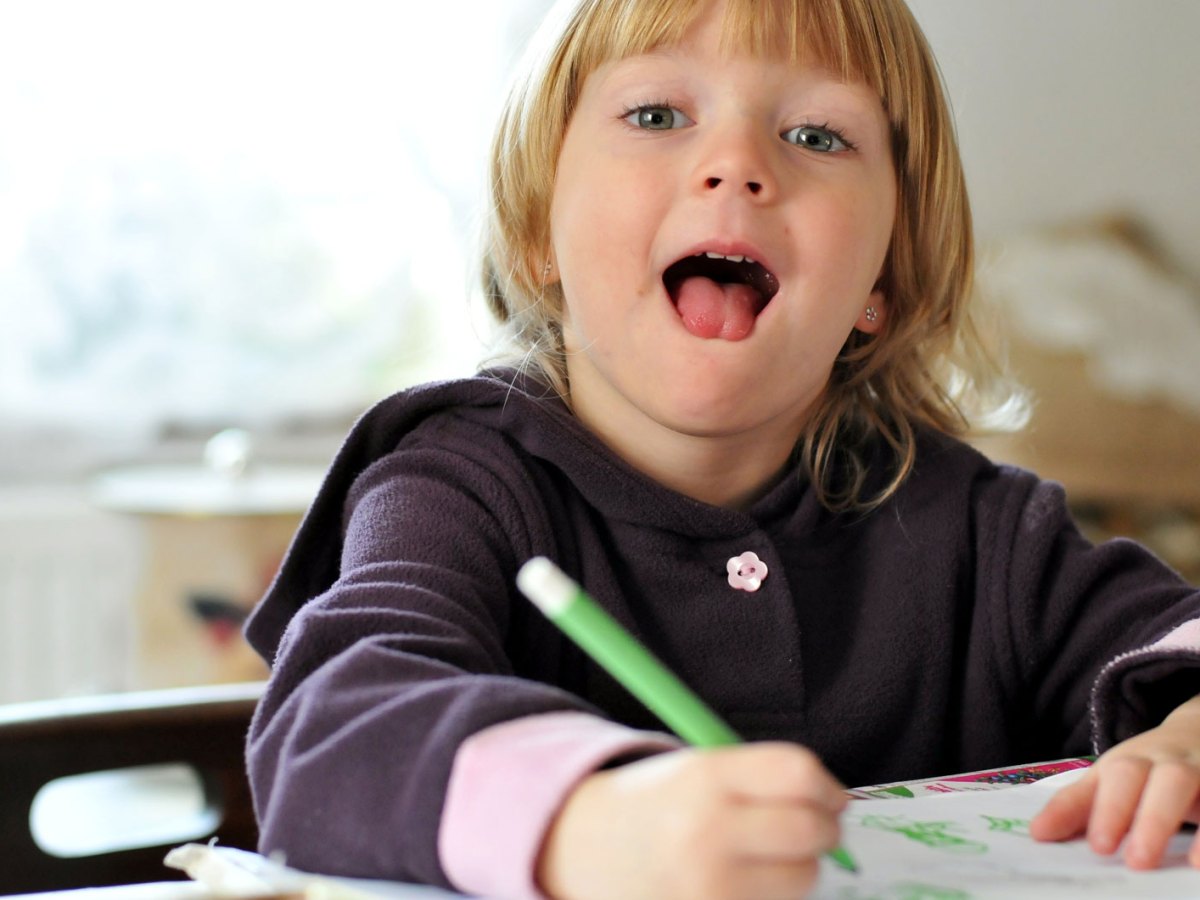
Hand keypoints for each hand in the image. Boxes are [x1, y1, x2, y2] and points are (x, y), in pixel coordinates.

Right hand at [536, 742, 846, 899]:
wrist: (586, 850)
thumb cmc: (657, 805)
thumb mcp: (698, 769)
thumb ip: (763, 778)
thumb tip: (838, 803)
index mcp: (703, 778)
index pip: (798, 773)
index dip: (826, 785)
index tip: (829, 795)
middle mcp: (706, 833)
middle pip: (809, 830)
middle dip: (826, 829)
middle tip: (819, 828)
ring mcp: (707, 887)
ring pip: (801, 880)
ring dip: (800, 868)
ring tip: (767, 857)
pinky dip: (772, 898)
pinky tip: (746, 884)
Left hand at [1030, 695, 1199, 868]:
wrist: (1199, 733)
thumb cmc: (1144, 768)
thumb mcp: (1108, 781)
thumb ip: (1076, 806)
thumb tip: (1038, 835)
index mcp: (1134, 761)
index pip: (1120, 776)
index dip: (1110, 810)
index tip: (1100, 846)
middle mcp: (1174, 763)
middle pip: (1167, 779)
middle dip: (1152, 818)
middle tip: (1137, 862)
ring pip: (1199, 785)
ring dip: (1195, 825)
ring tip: (1192, 865)